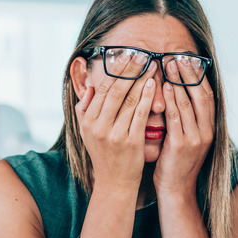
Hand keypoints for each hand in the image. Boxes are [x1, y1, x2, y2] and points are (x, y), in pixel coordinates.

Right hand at [76, 57, 158, 191]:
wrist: (115, 183)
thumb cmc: (104, 155)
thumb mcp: (87, 133)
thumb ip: (84, 109)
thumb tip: (88, 86)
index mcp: (88, 121)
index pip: (101, 89)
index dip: (114, 71)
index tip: (125, 56)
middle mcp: (99, 126)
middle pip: (115, 91)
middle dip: (129, 70)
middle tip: (141, 54)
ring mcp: (115, 134)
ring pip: (128, 100)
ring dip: (141, 79)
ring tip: (151, 64)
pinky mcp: (131, 141)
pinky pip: (139, 114)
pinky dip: (146, 97)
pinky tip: (153, 84)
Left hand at [154, 57, 214, 196]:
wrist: (176, 191)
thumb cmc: (176, 163)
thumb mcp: (185, 138)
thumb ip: (184, 119)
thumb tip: (176, 95)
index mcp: (210, 128)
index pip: (207, 95)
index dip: (198, 76)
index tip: (188, 59)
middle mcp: (207, 132)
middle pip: (201, 95)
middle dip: (189, 74)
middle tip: (178, 56)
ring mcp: (196, 139)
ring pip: (188, 103)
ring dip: (178, 82)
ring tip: (169, 64)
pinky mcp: (181, 145)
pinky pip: (176, 117)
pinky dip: (170, 100)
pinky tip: (163, 87)